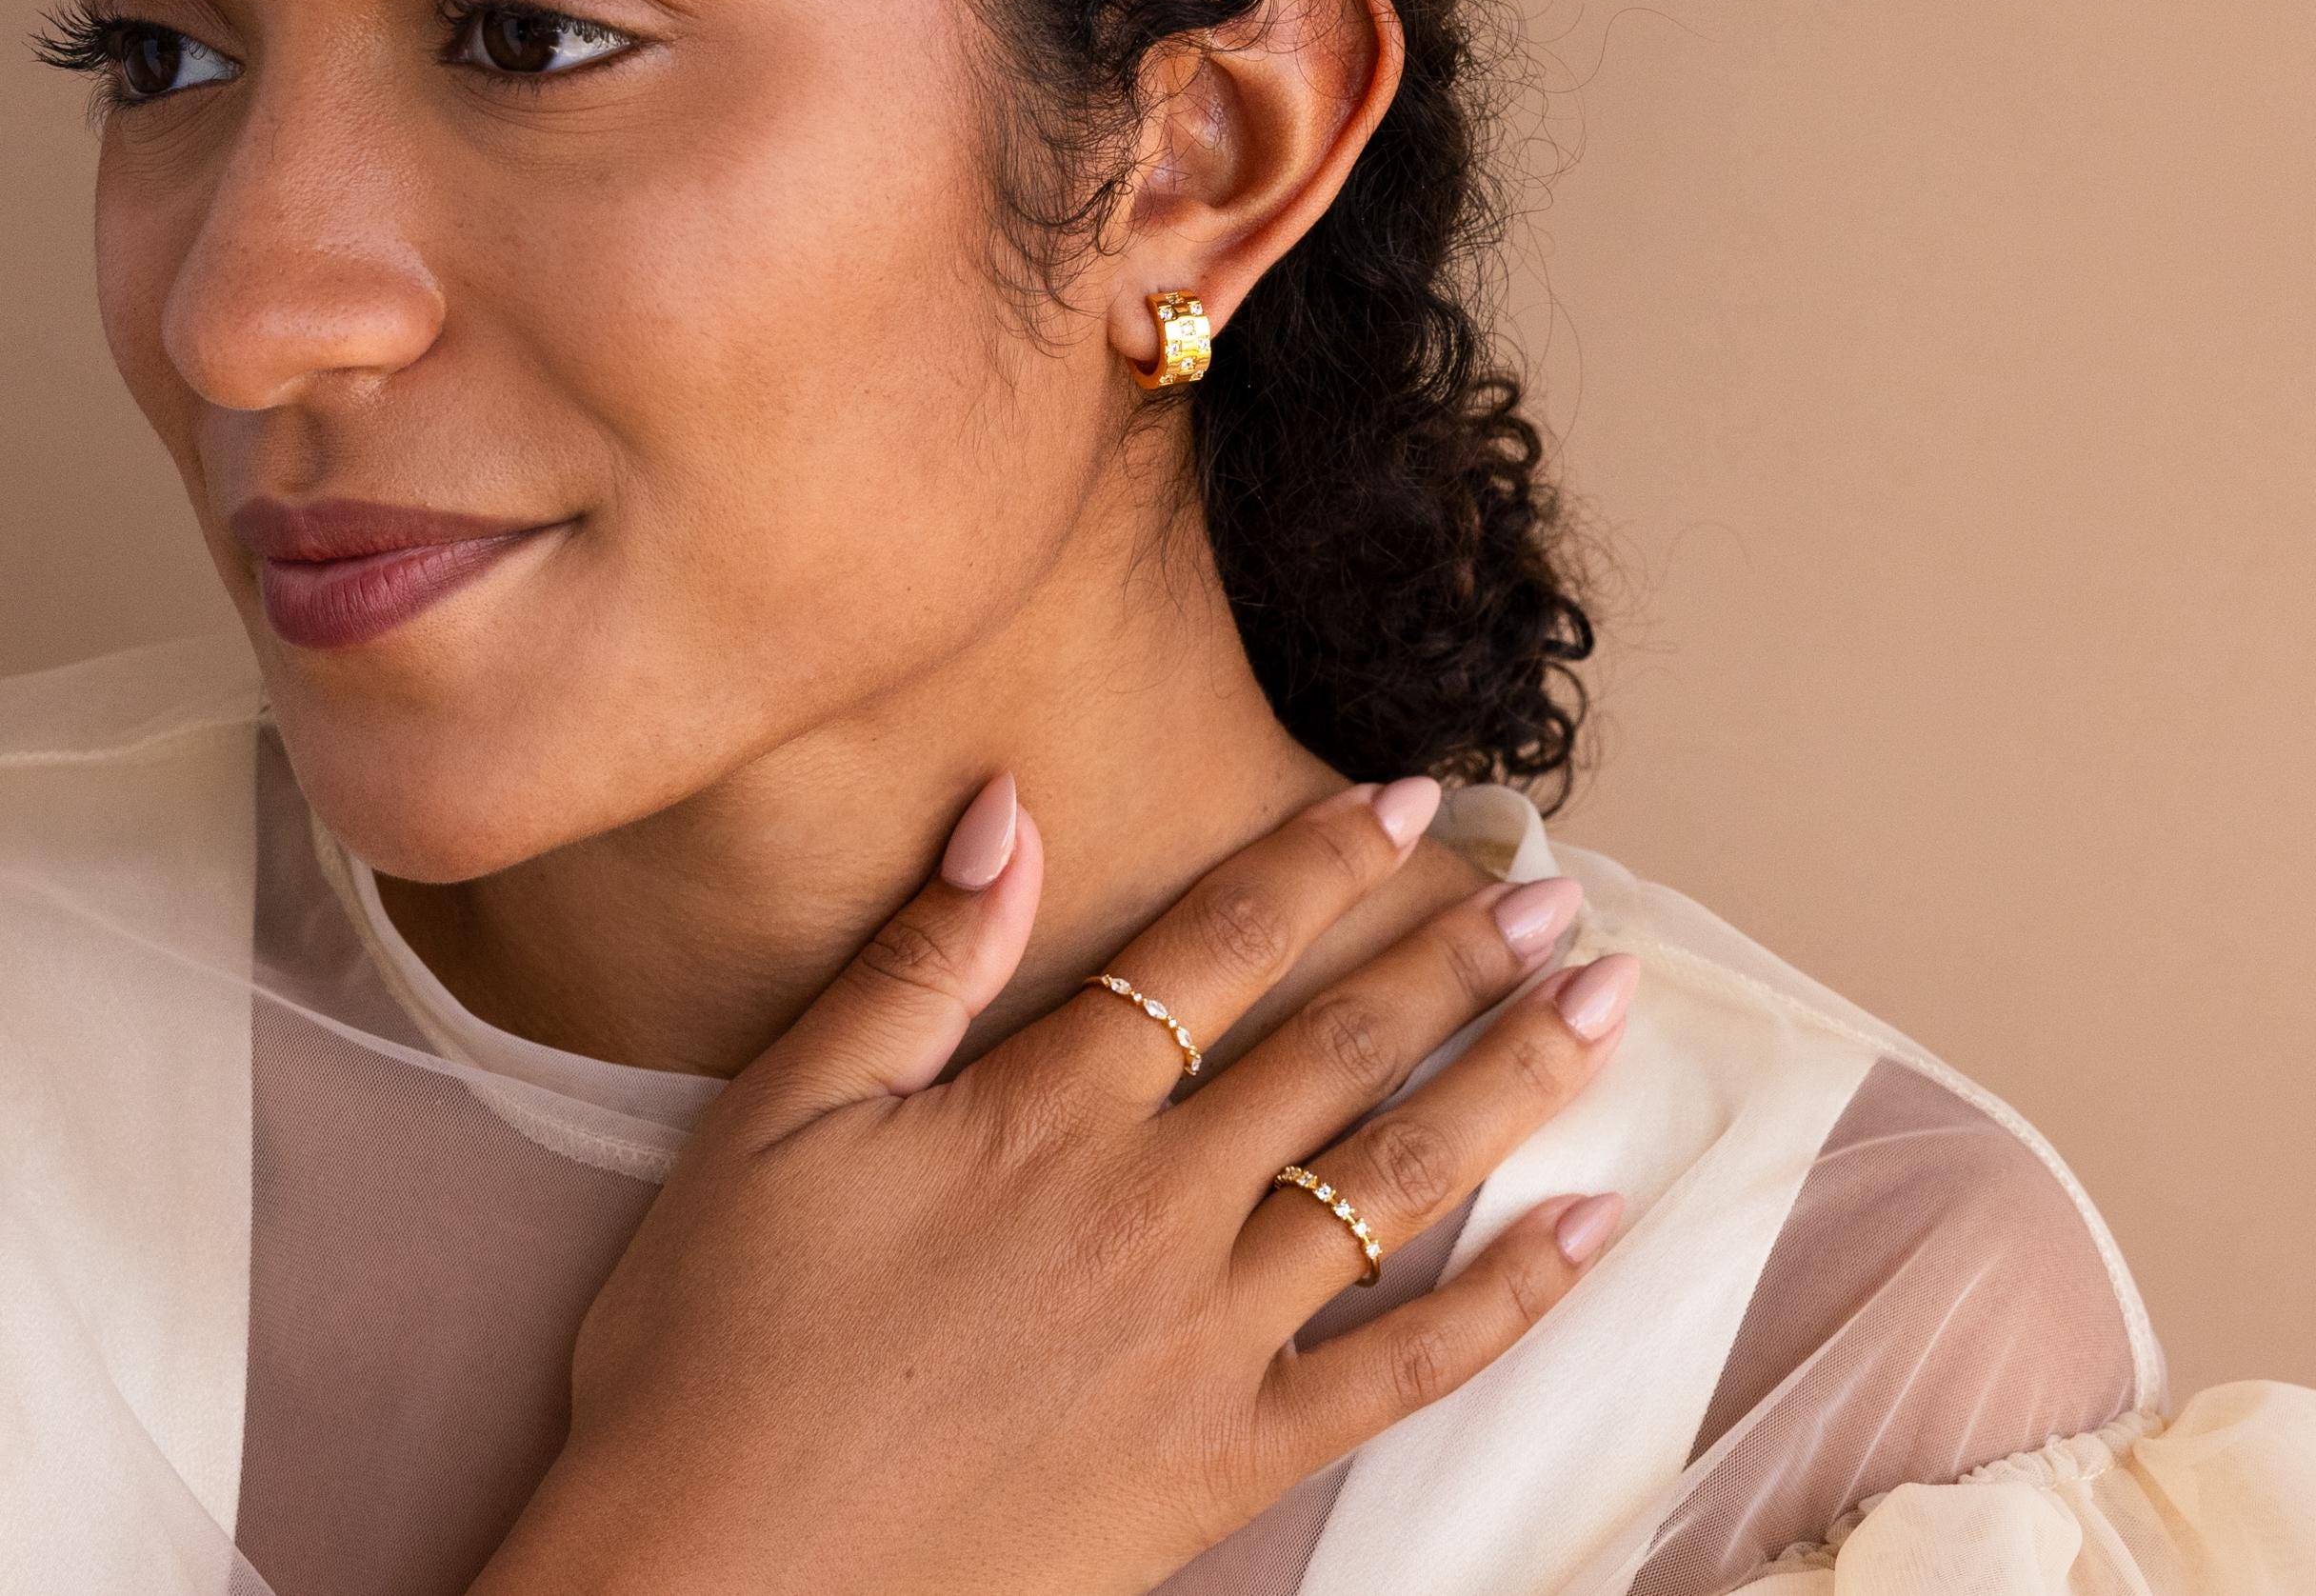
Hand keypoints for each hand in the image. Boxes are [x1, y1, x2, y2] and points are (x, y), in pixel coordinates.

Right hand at [469, 775, 1638, 1595]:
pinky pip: (1398, 1374)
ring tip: (1608, 1007)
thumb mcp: (779, 1118)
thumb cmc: (716, 1344)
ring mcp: (1202, 1338)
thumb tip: (1007, 809)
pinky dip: (1506, 1300)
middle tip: (1555, 895)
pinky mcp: (1222, 1463)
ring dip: (1515, 1081)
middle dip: (1457, 956)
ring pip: (1394, 1181)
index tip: (1414, 800)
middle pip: (1339, 1046)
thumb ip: (916, 963)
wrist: (706, 1588)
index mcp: (1047, 1108)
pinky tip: (1589, 1228)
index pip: (1220, 944)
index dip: (1323, 859)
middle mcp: (1152, 1204)